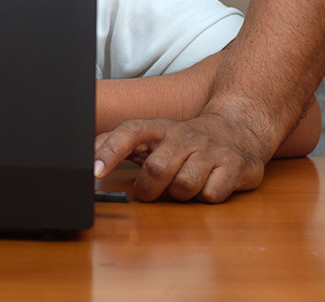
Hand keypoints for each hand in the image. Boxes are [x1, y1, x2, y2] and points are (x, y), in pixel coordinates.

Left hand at [93, 113, 265, 202]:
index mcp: (158, 127)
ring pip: (184, 185)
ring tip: (183, 185)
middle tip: (149, 192)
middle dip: (149, 189)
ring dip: (179, 195)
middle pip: (157, 168)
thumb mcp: (151, 136)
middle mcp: (183, 135)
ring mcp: (210, 149)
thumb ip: (118, 143)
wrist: (236, 129)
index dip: (110, 150)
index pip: (130, 132)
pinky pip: (212, 194)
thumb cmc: (183, 141)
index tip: (96, 171)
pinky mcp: (233, 165)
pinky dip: (206, 198)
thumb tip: (89, 151)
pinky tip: (208, 185)